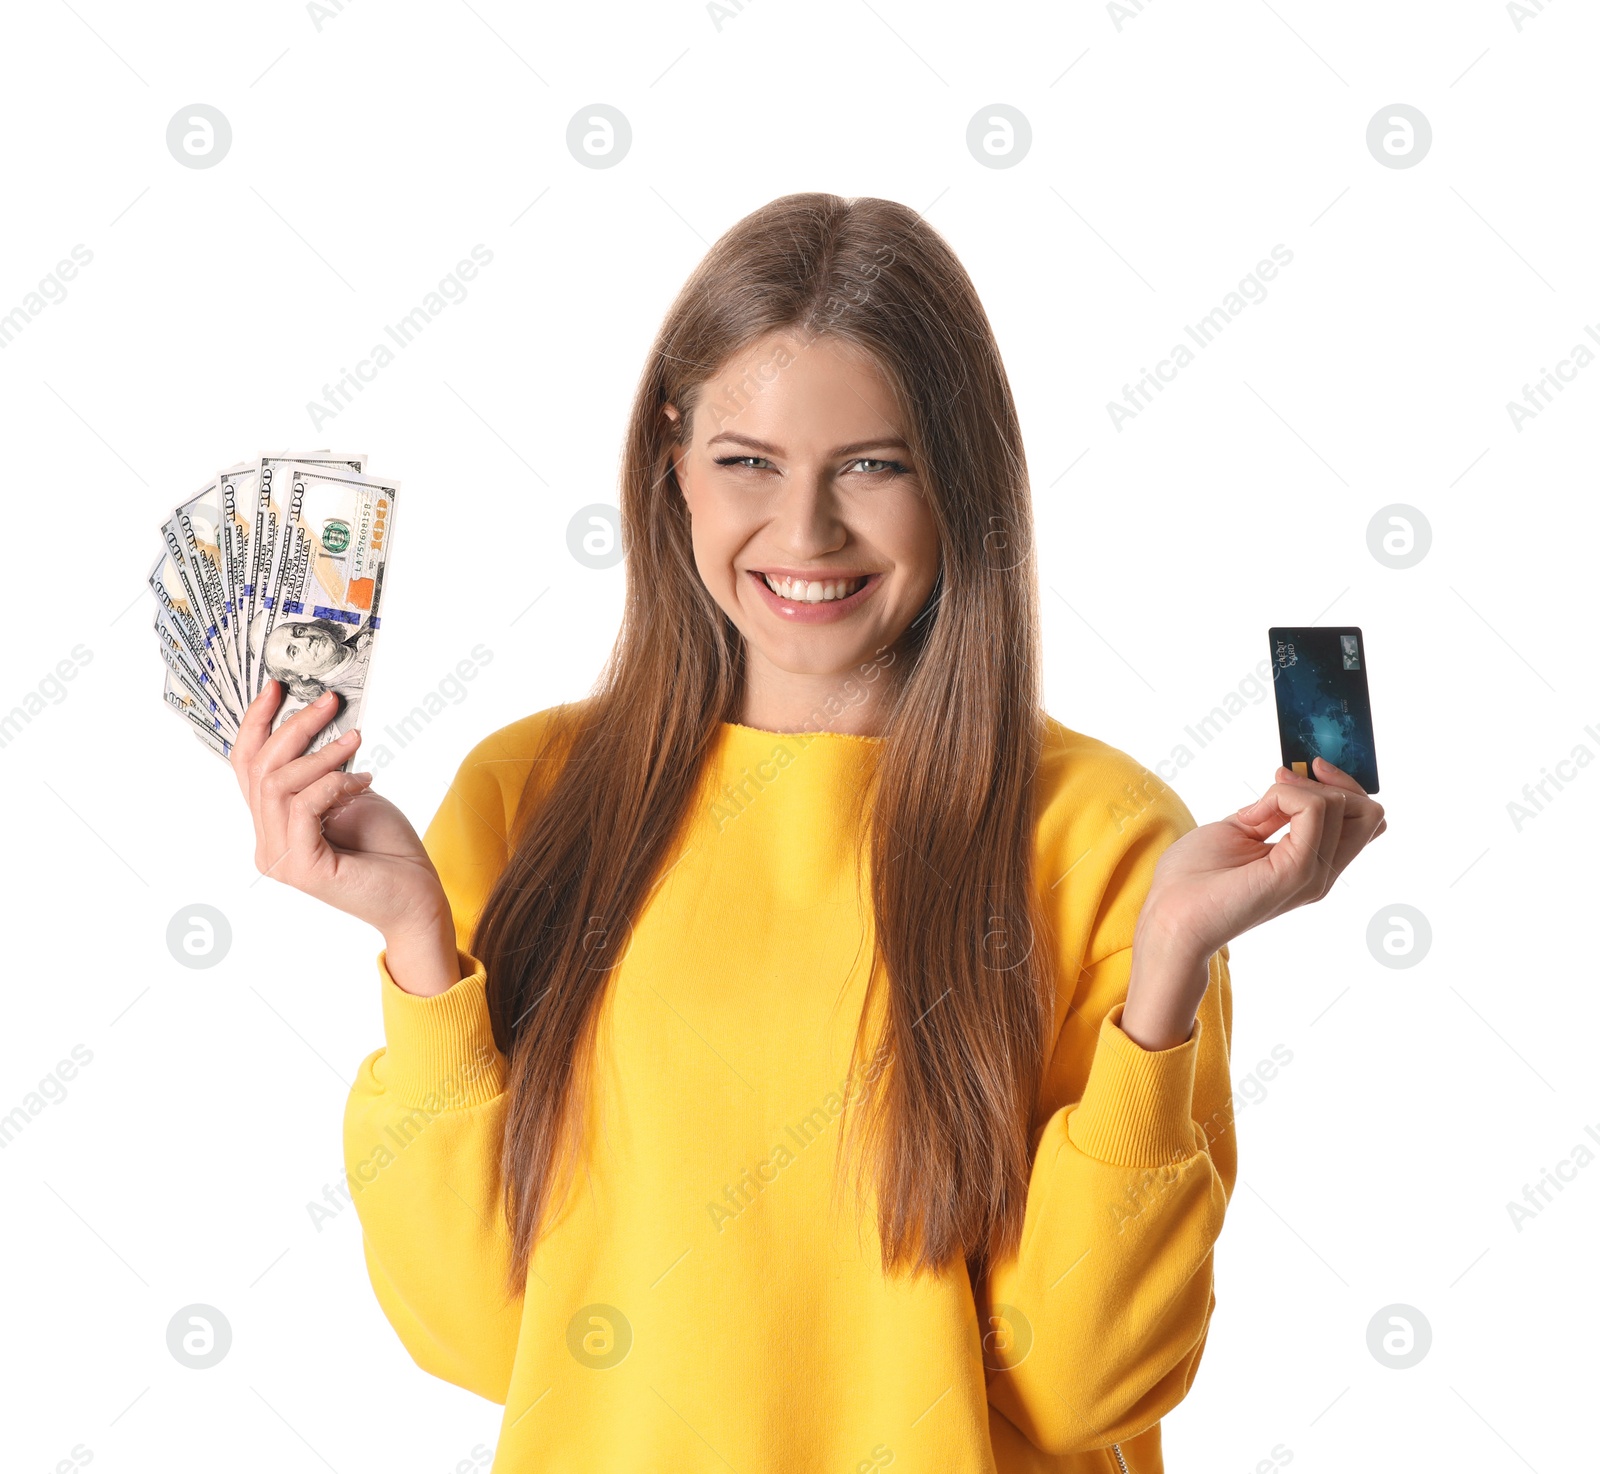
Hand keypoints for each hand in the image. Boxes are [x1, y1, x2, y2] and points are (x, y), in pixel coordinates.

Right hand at [230, 681, 458, 992]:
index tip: (278, 688)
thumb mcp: (351, 796)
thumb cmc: (390, 850)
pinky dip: (334, 783)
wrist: (418, 898)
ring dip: (320, 754)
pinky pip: (303, 806)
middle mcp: (267, 843)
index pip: (247, 766)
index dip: (257, 723)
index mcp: (273, 825)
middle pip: (258, 769)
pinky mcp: (302, 867)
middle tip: (330, 702)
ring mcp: (280, 858)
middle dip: (294, 727)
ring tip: (356, 741)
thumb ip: (323, 771)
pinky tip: (363, 781)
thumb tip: (318, 723)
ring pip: (277, 784)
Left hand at [1121, 757, 1386, 1047]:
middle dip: (1329, 780)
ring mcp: (1313, 875)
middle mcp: (1322, 872)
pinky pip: (1314, 811)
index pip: (1365, 818)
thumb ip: (1274, 814)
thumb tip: (1295, 784)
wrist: (1169, 916)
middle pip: (1368, 811)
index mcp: (1313, 864)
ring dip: (1299, 787)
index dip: (1343, 784)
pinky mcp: (1295, 872)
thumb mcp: (1241, 831)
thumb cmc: (1194, 879)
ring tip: (1257, 807)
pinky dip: (1284, 796)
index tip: (1304, 768)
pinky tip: (1251, 816)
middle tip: (1279, 780)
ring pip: (1344, 805)